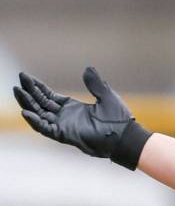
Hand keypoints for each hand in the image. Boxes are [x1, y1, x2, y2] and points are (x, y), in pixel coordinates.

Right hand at [12, 67, 151, 169]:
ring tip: (18, 91)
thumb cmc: (119, 120)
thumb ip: (95, 84)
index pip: (49, 97)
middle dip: (29, 93)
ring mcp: (64, 126)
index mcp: (73, 108)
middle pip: (41, 104)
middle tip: (19, 82)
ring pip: (40, 115)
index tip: (26, 77)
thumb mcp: (106, 96)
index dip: (38, 88)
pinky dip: (35, 122)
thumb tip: (88, 68)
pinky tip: (26, 112)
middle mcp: (66, 117)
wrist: (125, 137)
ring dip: (28, 104)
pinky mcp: (66, 135)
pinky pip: (46, 129)